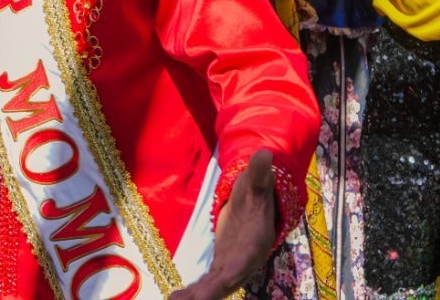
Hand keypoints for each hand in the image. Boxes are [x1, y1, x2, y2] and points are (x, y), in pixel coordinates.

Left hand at [169, 150, 278, 299]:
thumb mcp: (258, 185)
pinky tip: (175, 297)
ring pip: (212, 287)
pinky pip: (206, 284)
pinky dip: (192, 293)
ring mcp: (230, 267)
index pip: (238, 266)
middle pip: (223, 284)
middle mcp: (242, 263)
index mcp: (252, 247)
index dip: (226, 279)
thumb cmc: (257, 196)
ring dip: (195, 296)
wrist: (255, 208)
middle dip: (206, 295)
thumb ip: (259, 174)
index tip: (213, 289)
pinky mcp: (219, 268)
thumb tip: (264, 154)